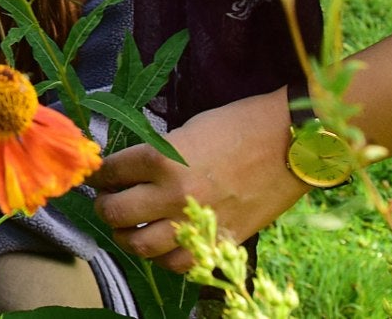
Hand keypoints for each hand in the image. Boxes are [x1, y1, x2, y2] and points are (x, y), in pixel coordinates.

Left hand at [92, 88, 303, 269]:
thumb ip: (157, 154)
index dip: (100, 175)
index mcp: (161, 158)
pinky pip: (178, 264)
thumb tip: (130, 171)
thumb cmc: (240, 126)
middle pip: (116, 213)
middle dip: (105, 207)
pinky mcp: (219, 241)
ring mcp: (196, 223)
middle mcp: (173, 194)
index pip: (111, 173)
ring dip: (128, 237)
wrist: (292, 145)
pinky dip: (163, 258)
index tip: (99, 176)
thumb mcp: (188, 130)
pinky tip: (162, 245)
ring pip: (141, 246)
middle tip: (109, 201)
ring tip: (129, 228)